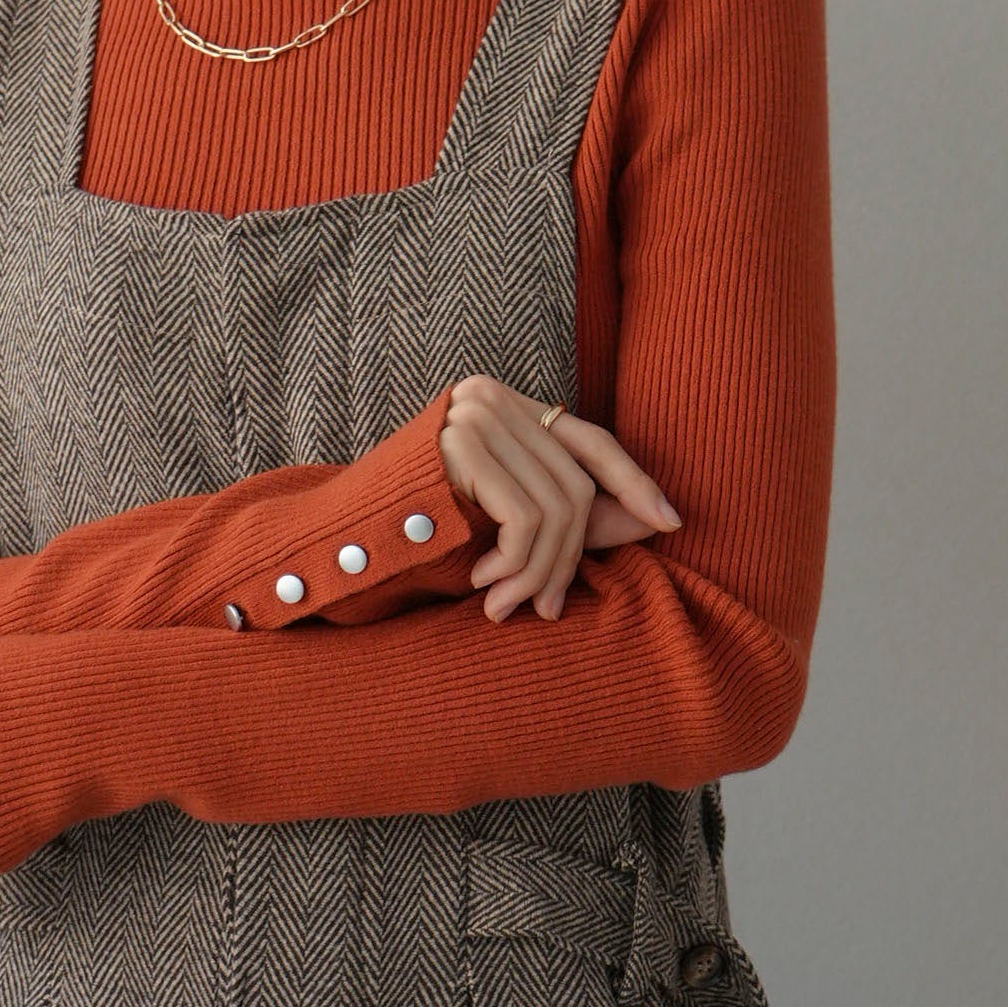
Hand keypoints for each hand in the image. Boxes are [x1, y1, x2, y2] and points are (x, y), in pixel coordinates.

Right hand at [438, 376, 683, 621]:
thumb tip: (653, 520)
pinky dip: (515, 564)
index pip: (592, 441)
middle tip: (547, 608)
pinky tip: (484, 584)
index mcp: (507, 404)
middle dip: (569, 558)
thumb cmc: (419, 532)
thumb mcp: (503, 519)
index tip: (670, 521)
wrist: (338, 535)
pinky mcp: (460, 446)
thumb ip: (569, 513)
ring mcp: (475, 417)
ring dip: (539, 572)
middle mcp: (494, 398)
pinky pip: (524, 518)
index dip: (634, 481)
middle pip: (576, 485)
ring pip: (555, 508)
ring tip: (508, 606)